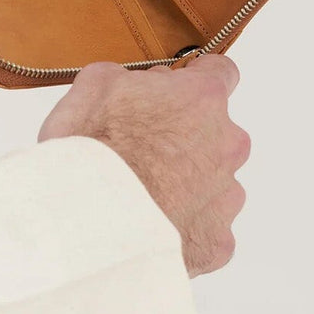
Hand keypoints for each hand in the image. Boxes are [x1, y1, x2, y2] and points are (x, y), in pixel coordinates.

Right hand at [39, 57, 249, 276]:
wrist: (87, 218)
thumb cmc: (90, 150)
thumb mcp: (95, 85)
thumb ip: (126, 77)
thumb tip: (131, 85)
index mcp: (201, 100)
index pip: (222, 72)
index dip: (198, 78)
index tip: (183, 87)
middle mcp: (226, 145)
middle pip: (217, 133)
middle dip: (186, 138)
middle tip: (142, 150)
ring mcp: (225, 196)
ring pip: (214, 183)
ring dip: (186, 184)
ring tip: (141, 193)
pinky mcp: (216, 241)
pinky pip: (206, 228)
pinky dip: (183, 226)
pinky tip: (149, 224)